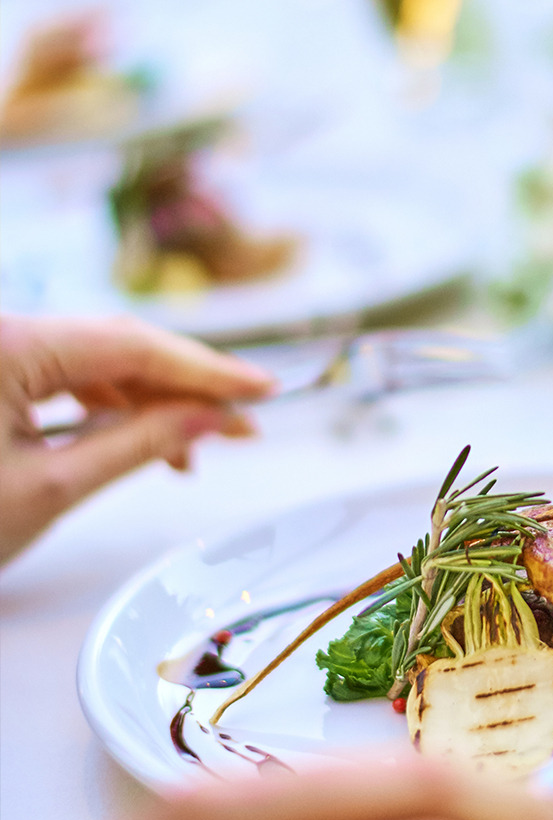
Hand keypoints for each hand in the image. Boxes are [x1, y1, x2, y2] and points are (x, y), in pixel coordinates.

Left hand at [0, 313, 273, 562]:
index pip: (132, 346)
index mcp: (7, 347)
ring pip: (100, 362)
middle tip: (243, 423)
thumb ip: (139, 445)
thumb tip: (209, 418)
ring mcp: (2, 349)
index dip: (206, 369)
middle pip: (120, 348)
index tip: (260, 388)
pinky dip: (114, 407)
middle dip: (187, 388)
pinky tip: (145, 438)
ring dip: (153, 403)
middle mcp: (3, 332)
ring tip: (190, 451)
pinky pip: (70, 374)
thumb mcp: (53, 487)